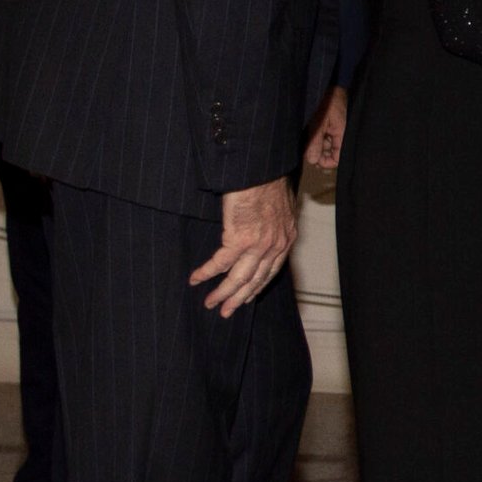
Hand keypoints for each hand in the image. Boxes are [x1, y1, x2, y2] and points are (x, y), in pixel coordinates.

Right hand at [189, 176, 297, 316]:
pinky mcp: (240, 240)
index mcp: (285, 238)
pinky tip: (195, 279)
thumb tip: (262, 227)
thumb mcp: (279, 205)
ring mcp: (258, 245)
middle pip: (255, 280)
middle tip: (226, 311)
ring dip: (222, 293)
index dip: (257, 287)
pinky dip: (206, 273)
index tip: (247, 298)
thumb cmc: (267, 180)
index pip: (271, 271)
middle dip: (239, 298)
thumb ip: (273, 222)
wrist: (261, 170)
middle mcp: (275, 246)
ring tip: (210, 303)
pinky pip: (219, 263)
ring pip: (238, 278)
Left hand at [305, 85, 347, 170]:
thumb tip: (313, 161)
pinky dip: (315, 136)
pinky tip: (307, 132)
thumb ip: (315, 143)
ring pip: (325, 144)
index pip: (338, 158)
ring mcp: (334, 127)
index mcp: (342, 134)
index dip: (325, 162)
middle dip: (318, 153)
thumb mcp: (318, 124)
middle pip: (330, 152)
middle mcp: (340, 133)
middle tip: (306, 150)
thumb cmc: (325, 102)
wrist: (325, 82)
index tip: (313, 160)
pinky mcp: (328, 122)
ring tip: (305, 139)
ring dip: (315, 145)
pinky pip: (323, 135)